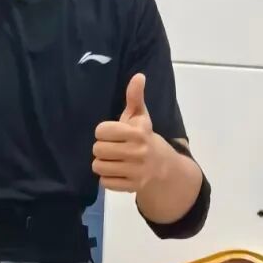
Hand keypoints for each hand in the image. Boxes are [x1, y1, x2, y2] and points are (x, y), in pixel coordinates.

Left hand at [92, 74, 165, 195]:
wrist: (165, 168)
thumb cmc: (145, 138)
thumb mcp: (141, 117)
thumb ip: (135, 97)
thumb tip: (139, 76)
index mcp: (137, 132)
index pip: (101, 130)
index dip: (104, 132)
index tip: (112, 133)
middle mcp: (137, 152)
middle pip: (97, 149)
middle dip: (102, 148)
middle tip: (112, 148)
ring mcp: (135, 171)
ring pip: (98, 166)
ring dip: (102, 163)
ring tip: (113, 160)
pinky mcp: (132, 187)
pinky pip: (105, 182)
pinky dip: (107, 178)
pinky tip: (116, 172)